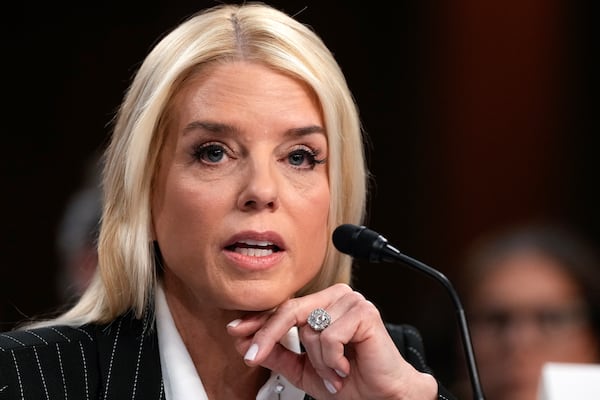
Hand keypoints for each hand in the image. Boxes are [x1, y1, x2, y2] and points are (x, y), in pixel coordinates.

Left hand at [226, 283, 436, 399]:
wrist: (382, 397)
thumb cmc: (351, 381)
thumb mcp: (303, 370)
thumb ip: (278, 354)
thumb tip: (246, 342)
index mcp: (324, 305)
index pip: (285, 307)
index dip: (259, 320)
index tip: (236, 331)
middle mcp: (337, 297)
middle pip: (290, 310)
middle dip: (267, 336)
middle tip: (252, 356)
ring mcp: (352, 301)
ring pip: (310, 329)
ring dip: (318, 361)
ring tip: (335, 373)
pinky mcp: (364, 312)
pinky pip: (329, 336)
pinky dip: (333, 359)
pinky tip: (346, 367)